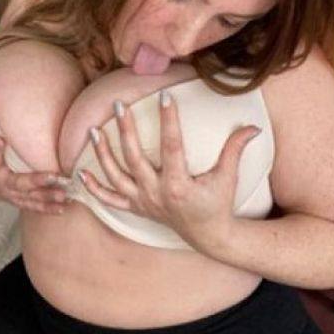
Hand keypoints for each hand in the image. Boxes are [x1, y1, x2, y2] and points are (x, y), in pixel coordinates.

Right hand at [0, 136, 70, 214]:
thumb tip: (9, 117)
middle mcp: (0, 184)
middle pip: (18, 182)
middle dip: (36, 180)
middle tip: (53, 176)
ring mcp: (11, 195)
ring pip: (30, 198)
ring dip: (47, 197)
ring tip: (62, 195)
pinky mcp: (20, 202)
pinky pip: (34, 207)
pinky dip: (48, 208)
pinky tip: (63, 207)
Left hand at [79, 91, 259, 245]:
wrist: (208, 237)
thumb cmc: (218, 204)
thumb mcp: (228, 177)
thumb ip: (236, 150)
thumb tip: (254, 126)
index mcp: (179, 185)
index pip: (171, 146)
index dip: (169, 120)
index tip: (165, 96)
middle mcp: (156, 193)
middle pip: (134, 158)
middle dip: (125, 130)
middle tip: (119, 105)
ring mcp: (143, 202)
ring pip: (116, 176)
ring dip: (103, 154)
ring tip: (93, 129)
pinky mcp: (137, 209)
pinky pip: (110, 200)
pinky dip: (94, 189)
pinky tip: (80, 174)